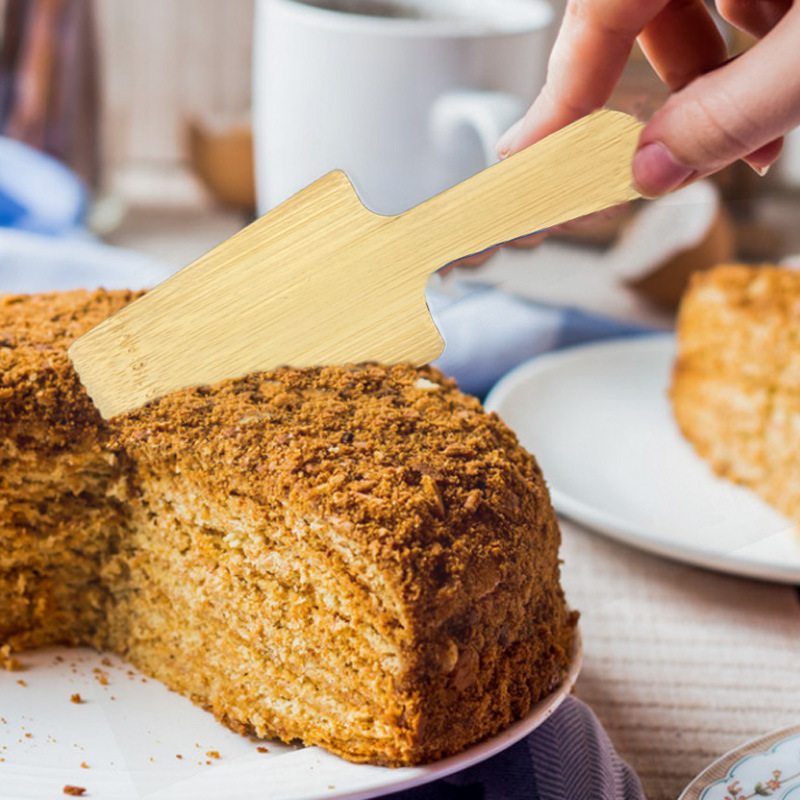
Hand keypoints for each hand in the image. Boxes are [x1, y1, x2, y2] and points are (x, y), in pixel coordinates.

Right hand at [496, 0, 799, 196]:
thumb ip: (730, 113)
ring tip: (764, 131)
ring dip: (713, 78)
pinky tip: (783, 77)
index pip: (591, 19)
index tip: (527, 160)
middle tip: (680, 163)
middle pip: (630, 17)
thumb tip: (650, 171)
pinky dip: (748, 41)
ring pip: (680, 6)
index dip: (559, 100)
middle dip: (664, 99)